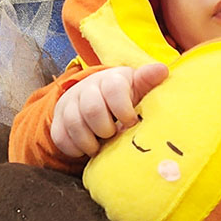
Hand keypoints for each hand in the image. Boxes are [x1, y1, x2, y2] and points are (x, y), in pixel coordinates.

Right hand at [51, 62, 168, 157]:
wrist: (94, 98)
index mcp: (109, 80)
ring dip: (90, 141)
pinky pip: (60, 137)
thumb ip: (148, 81)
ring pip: (74, 124)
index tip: (131, 122)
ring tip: (101, 146)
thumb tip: (162, 70)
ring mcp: (69, 104)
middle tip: (114, 135)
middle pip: (91, 109)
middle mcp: (86, 89)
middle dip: (105, 128)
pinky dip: (75, 149)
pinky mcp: (58, 121)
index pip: (113, 89)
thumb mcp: (137, 88)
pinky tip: (88, 149)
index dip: (123, 109)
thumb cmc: (123, 97)